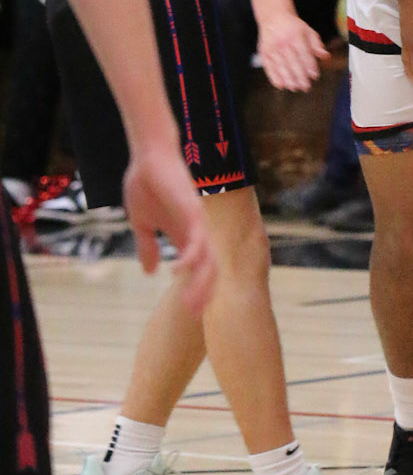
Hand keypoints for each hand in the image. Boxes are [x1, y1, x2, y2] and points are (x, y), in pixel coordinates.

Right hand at [121, 137, 215, 315]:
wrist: (149, 157)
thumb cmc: (147, 185)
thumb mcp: (142, 222)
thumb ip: (147, 247)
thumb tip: (150, 272)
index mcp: (185, 236)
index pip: (197, 270)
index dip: (196, 290)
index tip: (191, 313)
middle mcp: (196, 232)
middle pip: (208, 270)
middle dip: (203, 294)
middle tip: (194, 316)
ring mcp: (197, 223)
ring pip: (208, 260)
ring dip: (200, 284)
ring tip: (190, 304)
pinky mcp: (194, 212)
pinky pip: (198, 241)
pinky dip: (191, 258)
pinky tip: (178, 271)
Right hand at [256, 13, 327, 91]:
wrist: (274, 18)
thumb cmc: (294, 27)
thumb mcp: (308, 31)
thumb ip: (317, 44)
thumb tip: (326, 57)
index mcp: (296, 35)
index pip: (304, 53)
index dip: (309, 66)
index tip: (315, 76)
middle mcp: (283, 42)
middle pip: (292, 62)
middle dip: (299, 76)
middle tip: (306, 87)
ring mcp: (272, 48)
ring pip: (280, 66)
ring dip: (288, 79)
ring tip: (295, 88)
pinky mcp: (264, 53)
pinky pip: (269, 67)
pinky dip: (274, 77)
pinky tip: (281, 85)